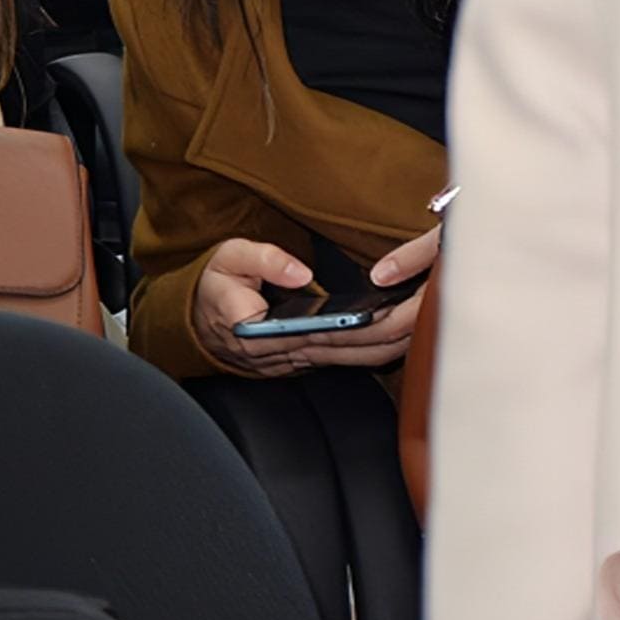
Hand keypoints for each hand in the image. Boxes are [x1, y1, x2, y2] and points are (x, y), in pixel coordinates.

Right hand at [192, 231, 430, 376]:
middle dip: (389, 333)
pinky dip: (377, 347)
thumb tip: (300, 272)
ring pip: (352, 358)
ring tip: (426, 321)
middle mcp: (284, 352)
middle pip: (347, 347)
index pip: (320, 331)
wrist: (193, 322)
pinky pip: (347, 357)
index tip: (392, 310)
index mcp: (263, 329)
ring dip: (390, 344)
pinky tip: (405, 332)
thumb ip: (262, 260)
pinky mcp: (304, 358)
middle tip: (426, 312)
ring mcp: (296, 359)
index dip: (359, 324)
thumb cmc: (214, 287)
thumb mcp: (228, 260)